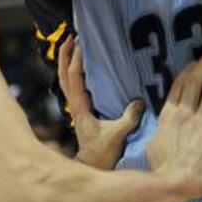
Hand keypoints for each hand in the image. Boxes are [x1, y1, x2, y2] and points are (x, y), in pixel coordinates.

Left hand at [58, 35, 144, 169]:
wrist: (93, 166)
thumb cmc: (103, 153)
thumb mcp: (117, 135)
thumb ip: (128, 119)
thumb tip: (139, 102)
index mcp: (80, 108)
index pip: (74, 79)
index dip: (76, 60)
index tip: (81, 44)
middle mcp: (74, 105)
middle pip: (63, 75)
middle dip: (65, 54)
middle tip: (71, 35)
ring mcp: (75, 107)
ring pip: (64, 79)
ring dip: (66, 60)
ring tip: (72, 43)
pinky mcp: (80, 110)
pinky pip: (72, 86)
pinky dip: (71, 71)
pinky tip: (78, 64)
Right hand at [146, 53, 201, 199]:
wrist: (176, 179)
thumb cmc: (162, 166)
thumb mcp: (154, 142)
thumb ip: (162, 129)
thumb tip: (164, 127)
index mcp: (168, 114)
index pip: (177, 87)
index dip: (186, 72)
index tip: (192, 63)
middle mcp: (184, 112)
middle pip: (194, 83)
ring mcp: (200, 119)